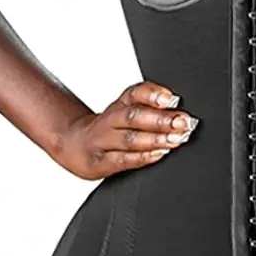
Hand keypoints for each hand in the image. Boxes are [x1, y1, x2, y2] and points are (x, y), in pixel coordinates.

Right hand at [52, 80, 198, 179]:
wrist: (73, 145)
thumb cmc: (110, 129)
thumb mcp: (126, 111)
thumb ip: (151, 108)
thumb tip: (177, 109)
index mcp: (120, 104)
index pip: (135, 93)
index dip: (152, 94)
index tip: (171, 99)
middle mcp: (110, 120)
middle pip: (133, 116)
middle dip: (160, 119)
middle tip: (182, 122)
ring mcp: (103, 141)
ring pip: (129, 139)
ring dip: (155, 139)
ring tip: (176, 139)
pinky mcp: (99, 162)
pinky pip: (122, 160)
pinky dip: (142, 157)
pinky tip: (159, 154)